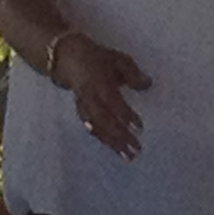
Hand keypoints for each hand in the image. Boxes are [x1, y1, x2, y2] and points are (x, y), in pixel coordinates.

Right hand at [53, 33, 149, 159]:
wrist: (66, 58)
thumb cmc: (97, 58)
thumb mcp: (117, 59)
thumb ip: (132, 73)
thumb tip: (147, 84)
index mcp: (99, 83)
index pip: (112, 102)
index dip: (125, 115)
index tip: (140, 127)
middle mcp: (90, 97)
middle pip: (104, 121)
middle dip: (120, 137)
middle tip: (136, 150)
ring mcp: (84, 106)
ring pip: (97, 128)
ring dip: (112, 144)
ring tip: (127, 156)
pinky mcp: (82, 112)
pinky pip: (92, 128)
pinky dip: (103, 140)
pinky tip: (114, 148)